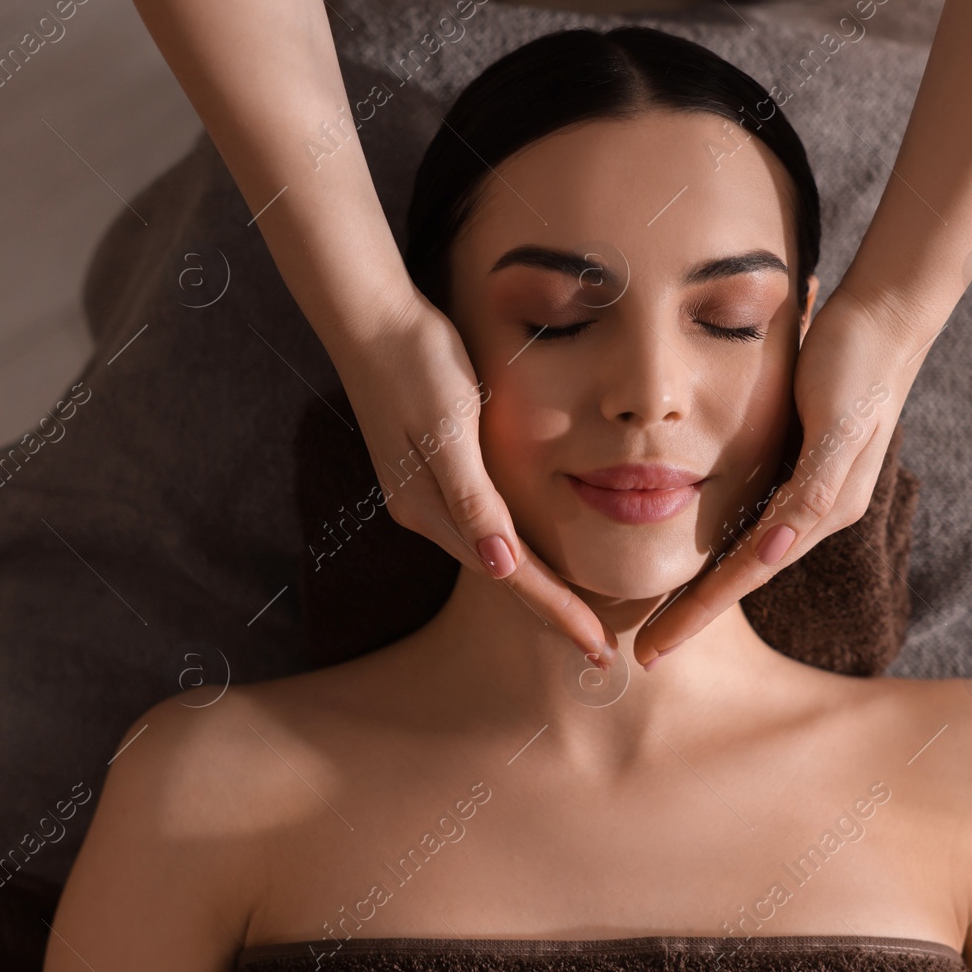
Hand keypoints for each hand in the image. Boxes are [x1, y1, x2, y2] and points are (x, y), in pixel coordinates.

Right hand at [327, 288, 617, 662]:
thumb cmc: (417, 364)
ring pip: (491, 556)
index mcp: (432, 508)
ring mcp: (423, 494)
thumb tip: (502, 568)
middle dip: (551, 613)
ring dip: (534, 589)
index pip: (510, 576)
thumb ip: (473, 499)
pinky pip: (479, 528)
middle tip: (600, 652)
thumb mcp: (450, 429)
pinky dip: (514, 552)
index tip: (598, 649)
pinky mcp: (427, 472)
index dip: (557, 611)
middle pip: (502, 577)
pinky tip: (531, 557)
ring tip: (578, 615)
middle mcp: (425, 512)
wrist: (371, 319)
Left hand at [633, 283, 936, 665]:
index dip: (699, 613)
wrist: (884, 316)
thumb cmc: (854, 363)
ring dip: (705, 589)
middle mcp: (818, 511)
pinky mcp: (800, 466)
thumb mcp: (836, 425)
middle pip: (742, 575)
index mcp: (823, 509)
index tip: (656, 647)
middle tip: (646, 650)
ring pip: (746, 554)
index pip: (747, 574)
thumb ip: (813, 487)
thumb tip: (776, 549)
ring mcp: (810, 490)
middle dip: (694, 614)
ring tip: (662, 617)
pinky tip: (699, 558)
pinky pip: (753, 521)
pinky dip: (722, 548)